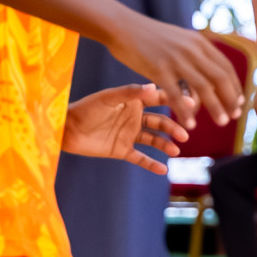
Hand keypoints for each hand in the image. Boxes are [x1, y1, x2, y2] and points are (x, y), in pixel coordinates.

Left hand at [62, 84, 187, 173]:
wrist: (65, 130)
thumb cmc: (85, 109)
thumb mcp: (108, 98)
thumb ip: (130, 93)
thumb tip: (154, 87)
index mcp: (133, 103)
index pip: (158, 101)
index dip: (174, 101)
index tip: (191, 103)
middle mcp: (134, 118)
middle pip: (160, 122)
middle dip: (174, 128)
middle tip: (185, 134)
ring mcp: (129, 135)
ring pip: (154, 140)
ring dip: (166, 145)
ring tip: (175, 151)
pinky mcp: (122, 150)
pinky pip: (140, 158)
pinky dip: (152, 164)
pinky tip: (163, 170)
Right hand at [103, 18, 242, 130]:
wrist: (121, 26)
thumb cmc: (150, 37)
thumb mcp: (180, 40)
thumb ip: (196, 54)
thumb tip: (211, 72)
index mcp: (200, 43)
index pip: (226, 67)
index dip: (235, 87)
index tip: (239, 103)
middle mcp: (192, 50)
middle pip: (220, 78)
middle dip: (231, 99)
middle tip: (235, 116)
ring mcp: (176, 59)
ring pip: (204, 87)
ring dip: (216, 107)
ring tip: (222, 122)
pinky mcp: (158, 68)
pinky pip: (177, 94)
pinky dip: (185, 110)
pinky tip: (190, 124)